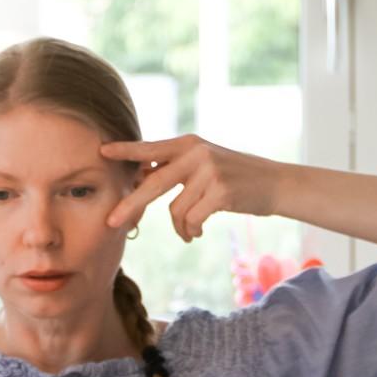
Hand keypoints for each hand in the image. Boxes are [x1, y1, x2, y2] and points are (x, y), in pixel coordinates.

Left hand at [97, 135, 283, 241]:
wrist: (274, 184)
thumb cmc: (234, 177)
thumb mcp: (204, 163)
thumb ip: (175, 167)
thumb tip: (139, 179)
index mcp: (189, 143)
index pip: (151, 148)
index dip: (126, 150)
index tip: (101, 151)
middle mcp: (197, 153)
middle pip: (153, 183)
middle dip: (130, 205)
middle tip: (111, 222)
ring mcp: (210, 171)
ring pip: (175, 209)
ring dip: (179, 227)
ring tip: (188, 231)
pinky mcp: (221, 191)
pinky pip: (192, 220)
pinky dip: (191, 231)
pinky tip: (197, 232)